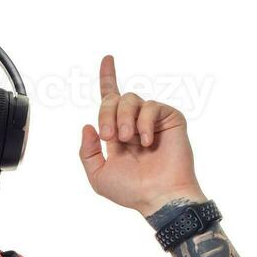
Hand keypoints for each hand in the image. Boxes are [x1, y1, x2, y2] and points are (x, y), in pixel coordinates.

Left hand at [78, 54, 204, 215]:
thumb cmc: (132, 191)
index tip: (107, 59)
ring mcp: (152, 120)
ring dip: (123, 118)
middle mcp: (134, 123)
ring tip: (128, 139)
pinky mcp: (169, 118)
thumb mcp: (98, 175)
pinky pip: (151, 106)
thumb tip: (88, 126)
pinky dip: (144, 122)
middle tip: (111, 136)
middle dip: (107, 114)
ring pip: (130, 99)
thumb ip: (87, 151)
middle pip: (114, 98)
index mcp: (118, 133)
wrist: (159, 196)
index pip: (110, 100)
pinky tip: (146, 142)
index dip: (108, 77)